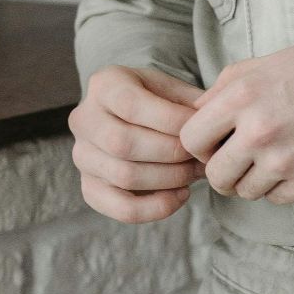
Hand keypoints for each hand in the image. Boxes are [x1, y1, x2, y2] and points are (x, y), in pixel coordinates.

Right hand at [69, 65, 208, 223]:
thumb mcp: (172, 88)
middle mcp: (83, 120)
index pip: (131, 105)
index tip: (201, 129)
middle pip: (123, 143)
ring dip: (170, 179)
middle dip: (172, 153)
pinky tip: (181, 194)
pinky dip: (157, 207)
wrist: (129, 118)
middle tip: (202, 156)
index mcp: (104, 85)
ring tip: (195, 172)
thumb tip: (212, 123)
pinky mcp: (90, 187)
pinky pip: (121, 208)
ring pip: (124, 176)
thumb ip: (191, 102)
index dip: (171, 120)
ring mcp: (82, 156)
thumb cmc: (157, 101)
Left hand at [179, 37, 293, 204]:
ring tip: (271, 159)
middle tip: (237, 160)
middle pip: (215, 175)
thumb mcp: (267, 63)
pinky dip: (280, 187)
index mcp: (242, 97)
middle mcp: (259, 132)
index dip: (200, 144)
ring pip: (245, 191)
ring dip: (252, 179)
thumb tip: (198, 113)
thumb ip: (226, 88)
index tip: (213, 143)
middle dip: (222, 169)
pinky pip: (276, 198)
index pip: (190, 140)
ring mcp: (285, 162)